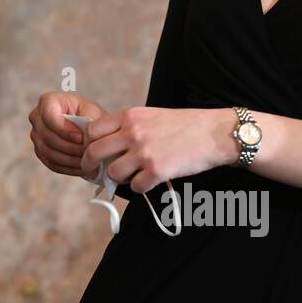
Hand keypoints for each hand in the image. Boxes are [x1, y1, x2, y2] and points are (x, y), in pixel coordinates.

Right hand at [28, 91, 105, 176]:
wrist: (89, 128)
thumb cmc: (90, 116)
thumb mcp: (93, 112)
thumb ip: (89, 120)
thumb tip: (83, 137)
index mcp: (48, 101)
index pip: (49, 116)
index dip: (64, 129)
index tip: (81, 138)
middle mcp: (37, 117)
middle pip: (47, 136)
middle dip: (69, 147)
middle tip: (87, 152)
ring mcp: (36, 136)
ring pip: (47, 152)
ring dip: (69, 159)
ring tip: (86, 161)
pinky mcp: (40, 151)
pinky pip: (50, 163)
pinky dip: (67, 167)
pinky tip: (81, 167)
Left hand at [81, 106, 237, 193]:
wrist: (214, 133)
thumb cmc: (184, 125)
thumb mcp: (151, 115)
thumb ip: (128, 126)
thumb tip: (107, 145)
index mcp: (129, 116)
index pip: (92, 130)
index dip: (87, 144)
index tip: (90, 153)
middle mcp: (133, 132)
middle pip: (94, 152)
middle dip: (90, 166)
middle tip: (93, 173)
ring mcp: (144, 152)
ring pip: (112, 173)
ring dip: (118, 179)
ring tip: (129, 176)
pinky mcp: (157, 170)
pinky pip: (135, 186)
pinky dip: (139, 187)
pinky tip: (148, 181)